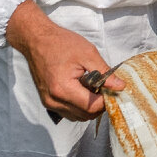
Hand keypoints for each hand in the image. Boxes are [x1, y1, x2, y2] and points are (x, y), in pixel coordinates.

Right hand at [5, 0, 124, 122]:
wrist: (37, 40)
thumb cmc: (61, 43)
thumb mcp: (88, 53)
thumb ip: (105, 72)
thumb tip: (120, 87)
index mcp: (63, 89)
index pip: (92, 107)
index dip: (107, 100)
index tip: (114, 89)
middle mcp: (54, 101)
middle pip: (85, 115)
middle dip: (99, 104)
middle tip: (106, 87)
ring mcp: (49, 103)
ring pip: (77, 116)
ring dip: (89, 106)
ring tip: (94, 87)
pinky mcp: (48, 101)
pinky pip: (68, 111)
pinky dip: (79, 105)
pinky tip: (83, 89)